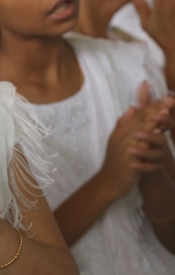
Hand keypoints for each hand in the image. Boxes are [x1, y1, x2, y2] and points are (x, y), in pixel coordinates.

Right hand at [99, 83, 173, 198]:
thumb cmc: (115, 162)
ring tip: (166, 109)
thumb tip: (132, 107)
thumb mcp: (117, 139)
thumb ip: (123, 123)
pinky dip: (149, 135)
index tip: (165, 96)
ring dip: (155, 118)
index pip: (139, 114)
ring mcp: (126, 145)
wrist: (109, 181)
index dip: (152, 104)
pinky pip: (141, 144)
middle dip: (156, 107)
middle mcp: (124, 135)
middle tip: (170, 98)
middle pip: (142, 119)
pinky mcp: (130, 156)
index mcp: (122, 130)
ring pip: (142, 129)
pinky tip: (158, 130)